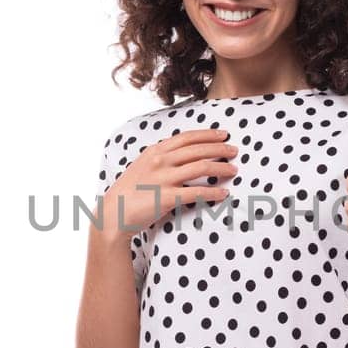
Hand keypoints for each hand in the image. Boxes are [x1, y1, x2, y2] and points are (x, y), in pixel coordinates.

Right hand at [98, 127, 238, 234]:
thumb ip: (161, 158)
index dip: (208, 134)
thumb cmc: (128, 191)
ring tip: (234, 170)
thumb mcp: (142, 166)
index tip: (223, 134)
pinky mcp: (168, 197)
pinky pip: (198, 192)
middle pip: (198, 150)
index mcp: (155, 150)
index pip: (187, 137)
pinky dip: (214, 192)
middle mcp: (161, 160)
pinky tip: (224, 194)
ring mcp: (164, 178)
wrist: (113, 213)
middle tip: (234, 151)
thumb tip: (183, 156)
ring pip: (202, 167)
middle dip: (220, 148)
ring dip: (222, 168)